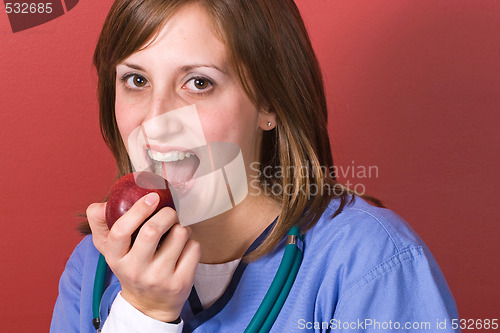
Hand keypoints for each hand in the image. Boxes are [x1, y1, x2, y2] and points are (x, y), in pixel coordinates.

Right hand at [87, 192, 200, 321]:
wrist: (149, 305)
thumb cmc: (131, 266)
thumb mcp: (111, 250)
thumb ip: (101, 224)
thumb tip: (100, 204)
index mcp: (115, 258)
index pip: (120, 231)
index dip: (138, 210)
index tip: (152, 197)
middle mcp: (135, 270)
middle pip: (152, 230)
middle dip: (166, 213)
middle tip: (169, 213)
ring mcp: (159, 278)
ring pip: (179, 234)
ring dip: (181, 226)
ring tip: (175, 233)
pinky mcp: (180, 283)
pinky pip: (194, 247)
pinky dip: (191, 241)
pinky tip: (183, 248)